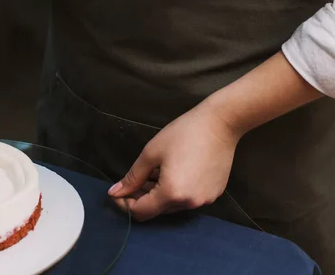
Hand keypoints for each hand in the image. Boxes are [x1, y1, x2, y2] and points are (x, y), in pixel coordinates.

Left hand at [108, 100, 240, 221]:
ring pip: (172, 206)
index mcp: (172, 193)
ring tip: (154, 173)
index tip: (116, 192)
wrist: (219, 123)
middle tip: (135, 179)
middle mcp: (189, 203)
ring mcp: (204, 200)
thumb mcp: (151, 153)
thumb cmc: (183, 133)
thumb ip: (132, 177)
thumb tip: (115, 193)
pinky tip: (173, 172)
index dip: (124, 204)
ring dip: (158, 195)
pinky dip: (176, 191)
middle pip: (157, 210)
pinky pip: (188, 199)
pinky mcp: (214, 194)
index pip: (141, 211)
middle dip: (141, 197)